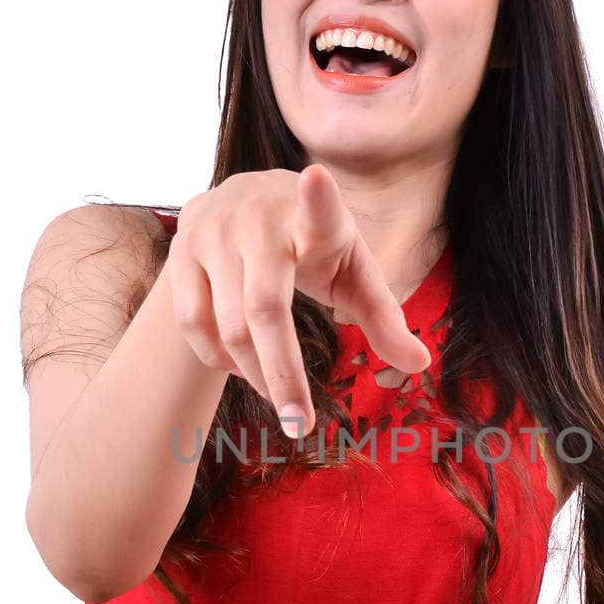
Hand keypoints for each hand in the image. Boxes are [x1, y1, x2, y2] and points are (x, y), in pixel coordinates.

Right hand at [166, 164, 432, 436]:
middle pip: (264, 309)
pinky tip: (243, 370)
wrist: (244, 195)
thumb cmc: (314, 243)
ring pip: (227, 326)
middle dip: (283, 374)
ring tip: (281, 400)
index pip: (317, 205)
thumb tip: (421, 365)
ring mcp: (213, 232)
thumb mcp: (352, 270)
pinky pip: (192, 323)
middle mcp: (258, 218)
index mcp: (314, 217)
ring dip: (255, 375)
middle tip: (300, 426)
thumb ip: (383, 317)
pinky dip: (218, 359)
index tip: (317, 177)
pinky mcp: (182, 248)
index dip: (317, 196)